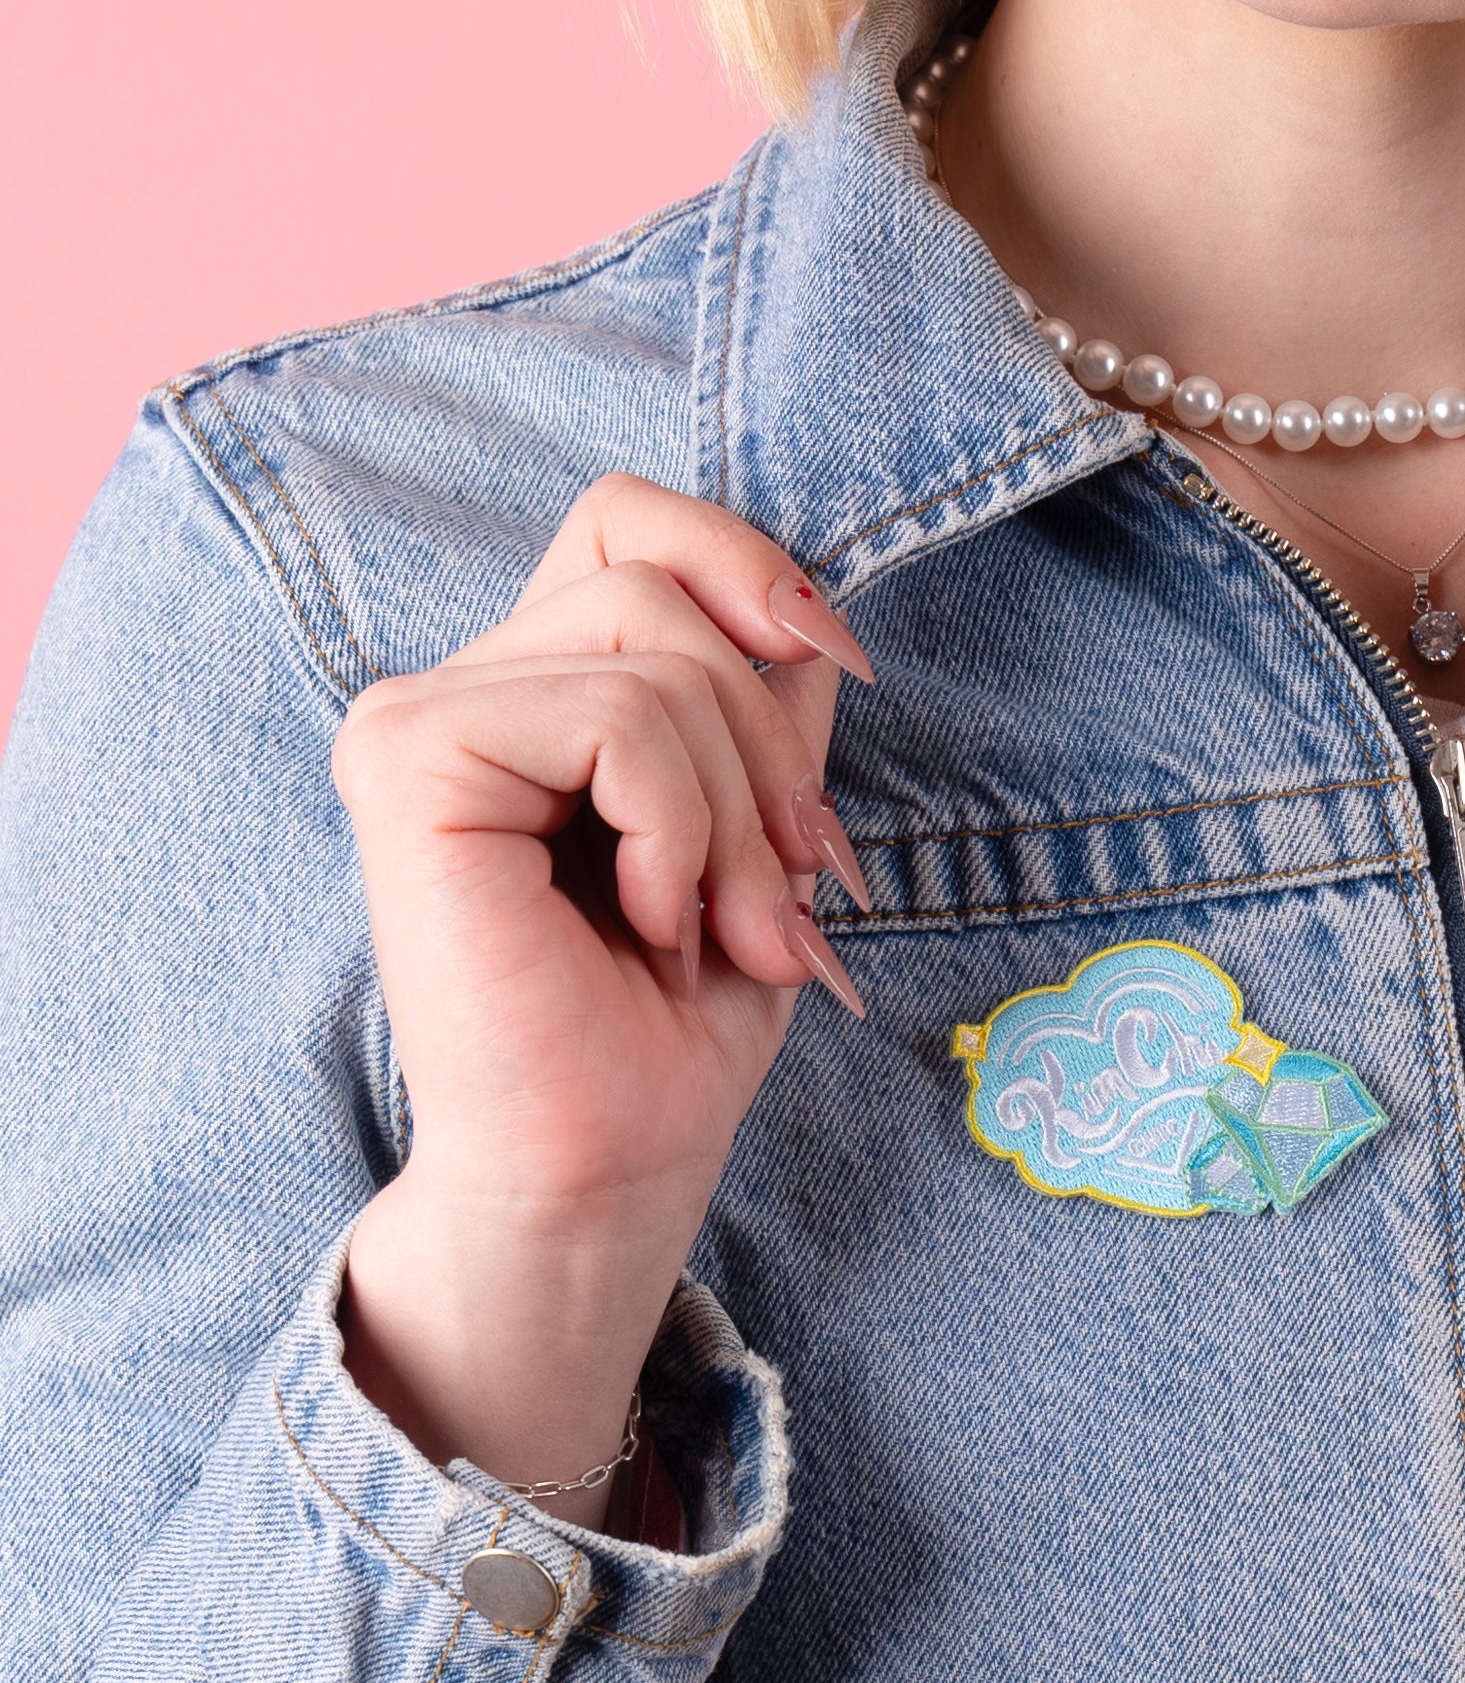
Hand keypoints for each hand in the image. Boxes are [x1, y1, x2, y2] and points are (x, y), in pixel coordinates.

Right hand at [333, 475, 877, 1518]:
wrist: (609, 1162)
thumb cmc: (674, 1023)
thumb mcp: (758, 833)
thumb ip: (764, 710)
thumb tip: (809, 612)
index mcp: (531, 687)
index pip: (631, 520)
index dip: (748, 565)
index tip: (838, 664)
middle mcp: (459, 686)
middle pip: (663, 589)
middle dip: (765, 748)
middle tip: (780, 890)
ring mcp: (418, 719)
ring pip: (651, 651)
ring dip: (732, 808)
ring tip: (717, 925)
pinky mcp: (408, 763)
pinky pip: (611, 719)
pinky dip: (676, 826)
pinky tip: (646, 919)